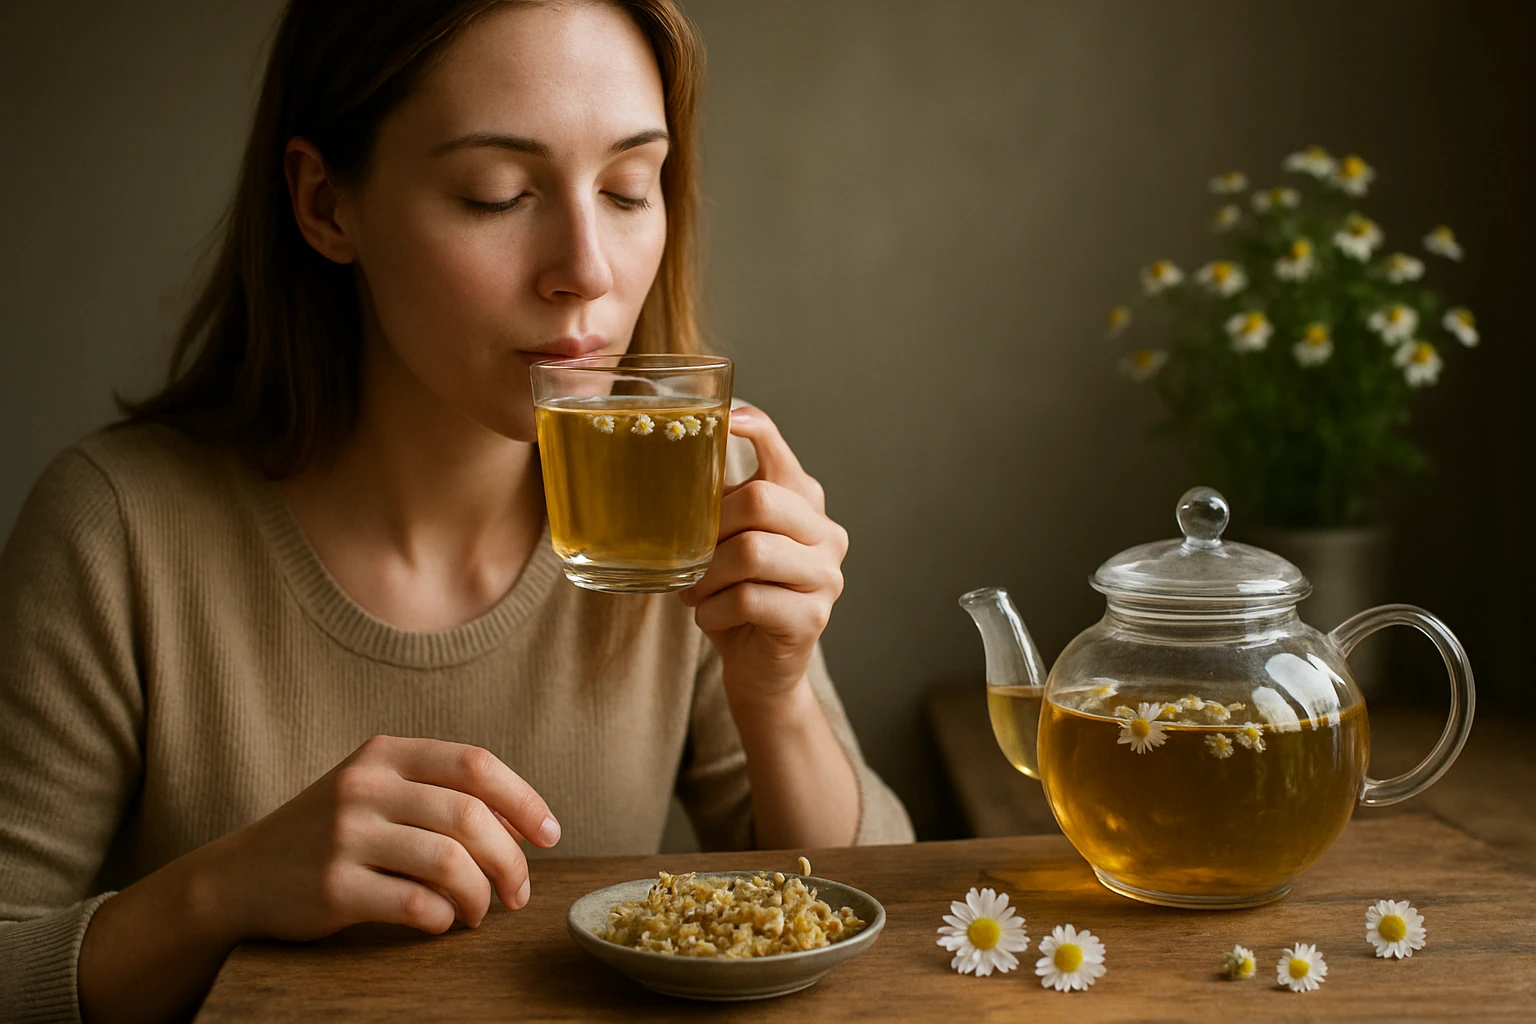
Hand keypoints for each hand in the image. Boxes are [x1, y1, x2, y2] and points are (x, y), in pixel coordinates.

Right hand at [200, 736, 560, 942]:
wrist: (240, 876)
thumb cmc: (328, 834)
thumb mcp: (376, 793)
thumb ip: (439, 796)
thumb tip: (521, 825)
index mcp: (385, 754)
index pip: (476, 764)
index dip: (524, 800)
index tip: (550, 835)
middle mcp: (365, 786)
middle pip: (470, 817)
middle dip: (510, 860)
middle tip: (520, 892)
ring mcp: (345, 835)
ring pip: (449, 861)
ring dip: (480, 895)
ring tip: (479, 911)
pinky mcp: (332, 887)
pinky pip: (416, 903)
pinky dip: (443, 917)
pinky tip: (442, 922)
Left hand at [680, 405, 848, 703]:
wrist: (761, 667)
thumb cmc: (739, 596)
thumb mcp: (728, 545)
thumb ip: (718, 507)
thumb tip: (669, 465)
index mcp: (805, 505)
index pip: (781, 454)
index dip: (756, 429)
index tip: (726, 420)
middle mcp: (826, 535)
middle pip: (761, 500)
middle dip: (711, 526)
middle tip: (691, 553)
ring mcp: (826, 577)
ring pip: (751, 552)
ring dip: (707, 575)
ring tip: (695, 590)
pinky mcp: (812, 617)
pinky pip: (748, 599)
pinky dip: (713, 610)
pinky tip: (710, 616)